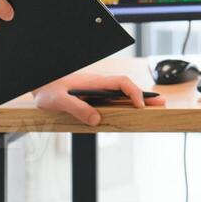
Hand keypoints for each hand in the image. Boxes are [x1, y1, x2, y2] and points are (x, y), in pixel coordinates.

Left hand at [34, 71, 164, 125]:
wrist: (39, 82)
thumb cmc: (47, 90)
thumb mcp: (58, 101)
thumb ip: (77, 109)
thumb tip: (97, 119)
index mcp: (93, 82)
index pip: (120, 82)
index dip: (133, 93)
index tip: (141, 106)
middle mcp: (98, 83)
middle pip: (126, 87)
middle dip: (144, 95)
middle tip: (161, 103)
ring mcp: (96, 89)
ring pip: (121, 93)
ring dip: (136, 99)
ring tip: (152, 108)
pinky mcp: (93, 95)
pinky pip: (113, 98)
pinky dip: (126, 102)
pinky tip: (131, 109)